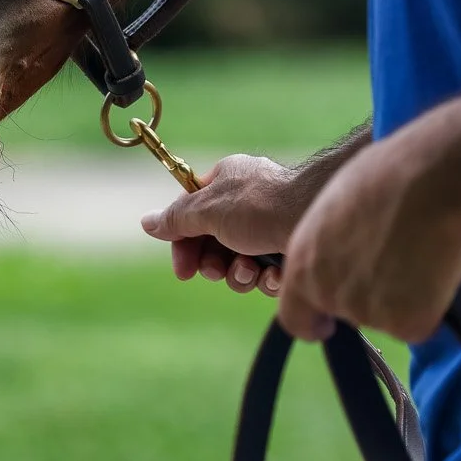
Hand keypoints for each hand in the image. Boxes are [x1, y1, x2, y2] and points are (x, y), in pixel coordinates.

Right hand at [140, 154, 303, 295]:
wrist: (314, 218)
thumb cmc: (260, 206)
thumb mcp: (208, 210)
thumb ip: (176, 219)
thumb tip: (146, 222)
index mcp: (226, 182)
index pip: (191, 215)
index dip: (183, 245)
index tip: (183, 271)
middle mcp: (247, 203)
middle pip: (214, 245)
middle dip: (215, 265)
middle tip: (218, 270)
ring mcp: (269, 228)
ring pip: (240, 265)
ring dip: (241, 274)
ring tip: (251, 269)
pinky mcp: (289, 251)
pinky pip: (267, 274)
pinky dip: (268, 278)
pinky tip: (275, 273)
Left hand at [275, 132, 460, 343]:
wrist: (430, 182)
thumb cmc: (384, 178)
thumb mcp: (333, 210)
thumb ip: (328, 246)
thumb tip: (342, 256)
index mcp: (303, 266)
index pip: (294, 318)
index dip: (311, 322)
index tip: (325, 323)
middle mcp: (329, 295)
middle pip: (347, 313)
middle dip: (366, 296)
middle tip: (392, 262)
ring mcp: (368, 314)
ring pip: (385, 317)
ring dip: (398, 297)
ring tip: (415, 251)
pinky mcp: (406, 324)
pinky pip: (417, 323)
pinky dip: (427, 304)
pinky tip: (432, 267)